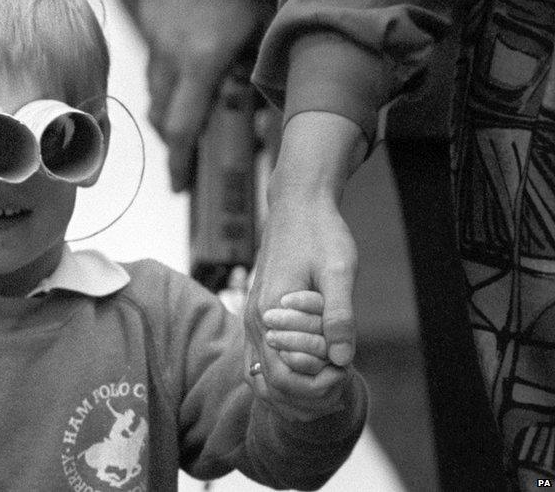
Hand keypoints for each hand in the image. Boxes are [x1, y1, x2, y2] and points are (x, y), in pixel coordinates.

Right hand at [138, 0, 273, 191]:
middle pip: (161, 118)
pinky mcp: (147, 26)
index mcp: (202, 62)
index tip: (181, 186)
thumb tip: (267, 131)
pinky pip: (153, 66)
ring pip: (154, 93)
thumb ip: (262, 84)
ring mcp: (155, 41)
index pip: (181, 128)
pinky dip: (166, 81)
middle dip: (172, 143)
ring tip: (188, 121)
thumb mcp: (264, 38)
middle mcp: (171, 57)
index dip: (179, 164)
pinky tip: (183, 78)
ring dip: (168, 113)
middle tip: (187, 160)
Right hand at [243, 112, 366, 420]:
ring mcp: (252, 318)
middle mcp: (254, 320)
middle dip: (308, 392)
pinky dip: (285, 371)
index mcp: (270, 313)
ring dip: (296, 385)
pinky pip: (262, 358)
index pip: (285, 376)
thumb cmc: (321, 234)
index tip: (346, 370)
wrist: (297, 206)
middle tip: (342, 379)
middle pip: (272, 383)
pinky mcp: (257, 314)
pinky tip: (313, 365)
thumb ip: (340, 316)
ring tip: (330, 377)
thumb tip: (343, 360)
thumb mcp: (340, 271)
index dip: (318, 384)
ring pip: (264, 374)